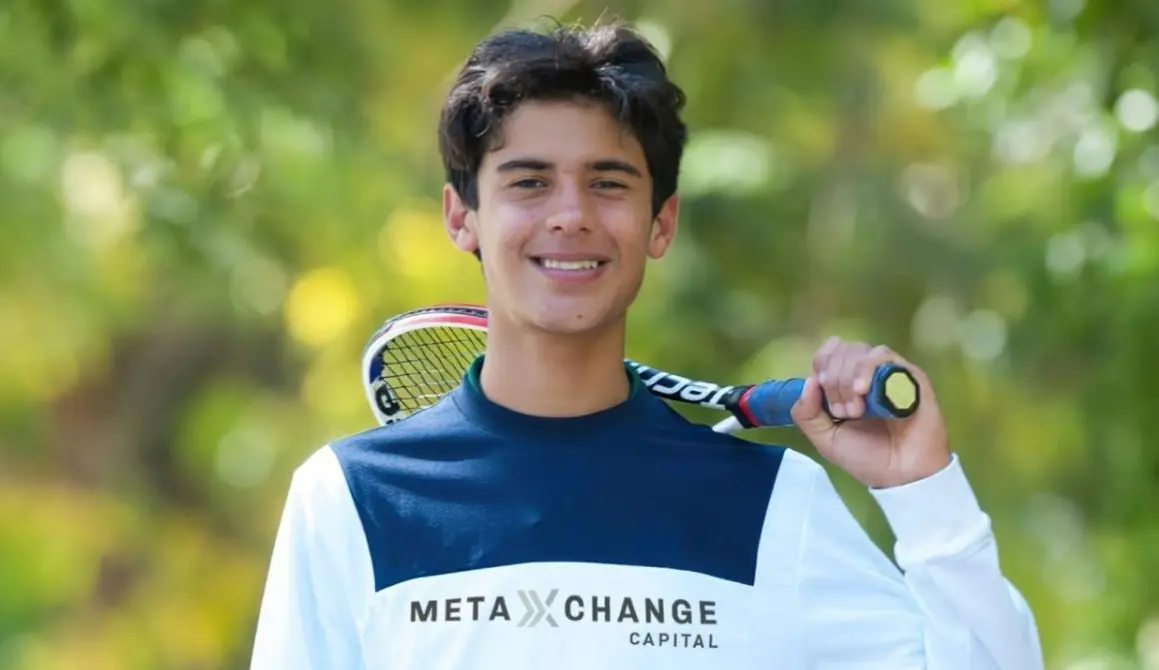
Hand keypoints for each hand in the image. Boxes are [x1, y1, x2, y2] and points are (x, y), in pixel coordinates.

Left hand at [790, 337, 950, 488]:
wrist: (902, 475)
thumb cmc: (867, 457)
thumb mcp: (825, 439)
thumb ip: (807, 413)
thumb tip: (808, 381)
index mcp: (845, 384)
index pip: (828, 353)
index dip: (821, 365)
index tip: (820, 388)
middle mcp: (867, 374)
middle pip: (842, 350)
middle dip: (834, 379)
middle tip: (841, 411)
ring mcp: (888, 373)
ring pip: (861, 350)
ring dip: (848, 377)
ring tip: (855, 410)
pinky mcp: (910, 376)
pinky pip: (884, 356)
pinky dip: (866, 370)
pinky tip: (863, 392)